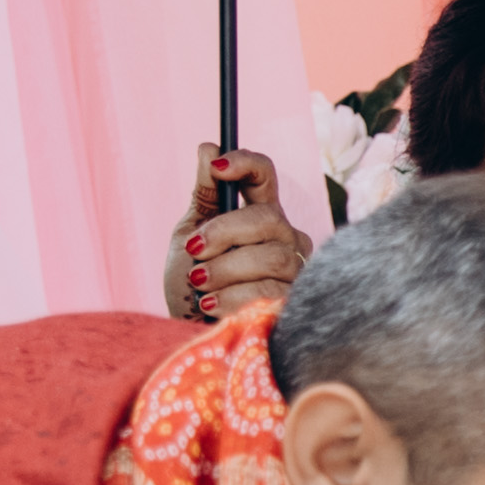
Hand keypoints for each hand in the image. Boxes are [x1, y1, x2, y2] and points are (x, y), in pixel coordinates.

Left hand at [175, 146, 307, 323]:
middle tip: (194, 252)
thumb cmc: (191, 288)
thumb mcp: (189, 237)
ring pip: (271, 256)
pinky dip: (232, 297)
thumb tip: (208, 148)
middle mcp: (285, 239)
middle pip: (268, 218)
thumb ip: (205, 197)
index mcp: (258, 216)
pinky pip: (269, 291)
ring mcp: (295, 272)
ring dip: (224, 270)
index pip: (264, 176)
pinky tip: (210, 305)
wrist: (194, 336)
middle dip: (225, 233)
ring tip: (200, 286)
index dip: (246, 163)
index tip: (218, 166)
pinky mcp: (295, 305)